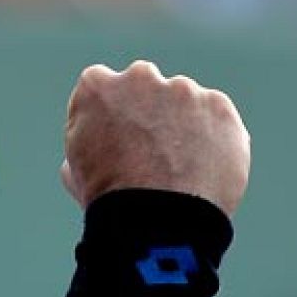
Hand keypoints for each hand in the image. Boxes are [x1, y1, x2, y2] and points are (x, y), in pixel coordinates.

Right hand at [59, 60, 250, 215]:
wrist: (155, 220)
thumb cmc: (109, 200)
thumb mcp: (76, 170)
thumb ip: (89, 141)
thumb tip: (100, 145)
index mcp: (96, 87)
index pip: (101, 86)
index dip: (108, 115)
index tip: (113, 138)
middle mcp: (140, 77)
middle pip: (145, 85)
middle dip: (147, 110)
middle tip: (149, 152)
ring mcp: (184, 90)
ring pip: (184, 101)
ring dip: (182, 124)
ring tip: (178, 169)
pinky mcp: (219, 107)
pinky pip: (216, 119)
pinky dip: (213, 139)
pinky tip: (200, 170)